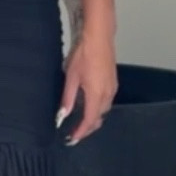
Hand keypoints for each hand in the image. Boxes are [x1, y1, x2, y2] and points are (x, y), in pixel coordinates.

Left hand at [57, 29, 116, 144]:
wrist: (99, 37)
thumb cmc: (85, 54)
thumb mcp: (71, 77)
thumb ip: (68, 98)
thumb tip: (63, 115)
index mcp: (96, 95)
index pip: (89, 121)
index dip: (81, 132)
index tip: (72, 138)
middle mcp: (107, 94)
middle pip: (99, 118)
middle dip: (87, 128)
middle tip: (75, 133)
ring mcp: (112, 88)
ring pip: (104, 110)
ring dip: (93, 118)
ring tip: (80, 121)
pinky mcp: (113, 81)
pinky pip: (107, 101)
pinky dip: (98, 108)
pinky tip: (88, 104)